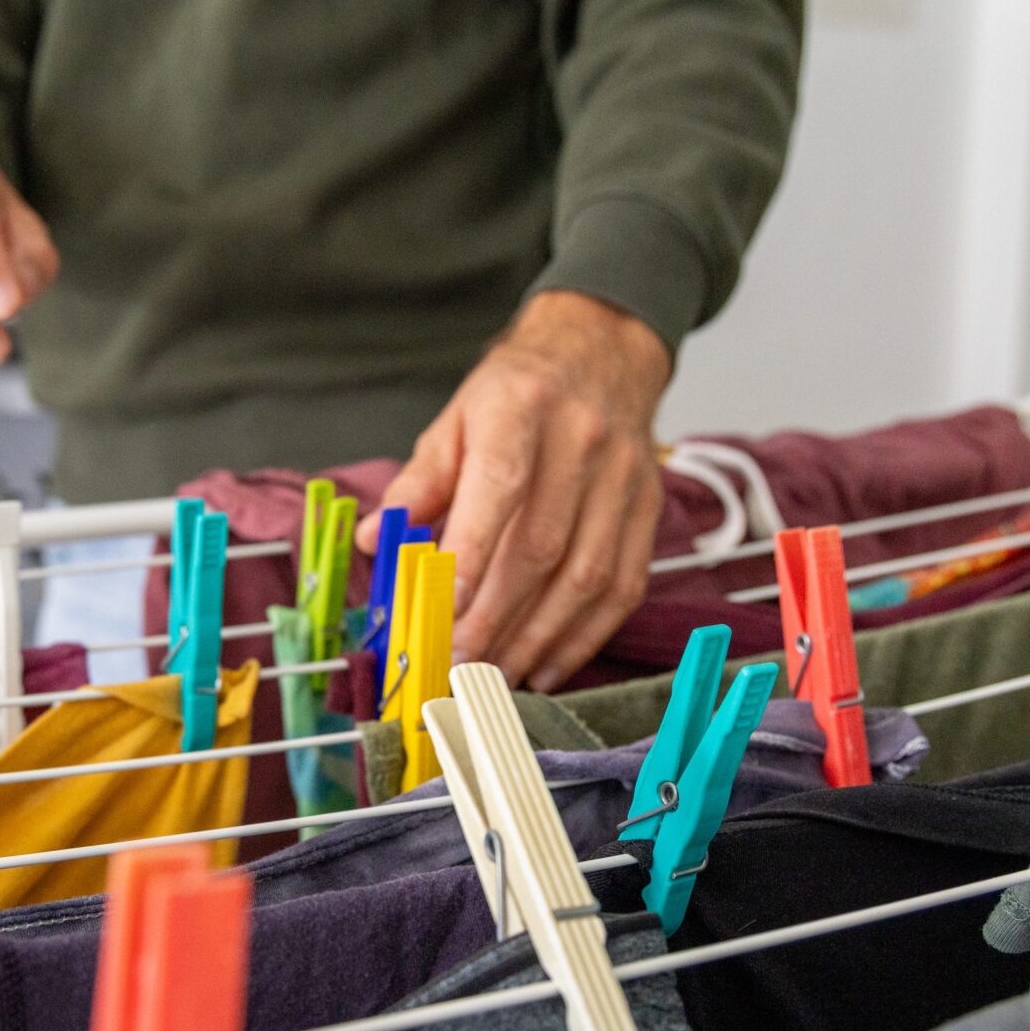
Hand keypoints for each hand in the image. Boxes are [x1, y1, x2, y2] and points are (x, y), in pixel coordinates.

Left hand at [361, 290, 670, 691]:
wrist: (600, 353)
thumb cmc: (516, 393)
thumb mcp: (455, 418)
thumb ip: (419, 483)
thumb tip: (380, 541)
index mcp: (520, 409)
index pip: (500, 488)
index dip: (471, 555)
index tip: (441, 613)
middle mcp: (580, 441)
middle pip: (540, 548)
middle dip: (494, 619)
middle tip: (454, 665)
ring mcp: (623, 478)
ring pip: (586, 578)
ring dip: (536, 640)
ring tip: (493, 677)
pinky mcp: (649, 510)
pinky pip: (622, 587)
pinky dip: (582, 637)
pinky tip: (545, 665)